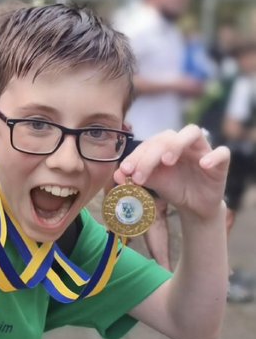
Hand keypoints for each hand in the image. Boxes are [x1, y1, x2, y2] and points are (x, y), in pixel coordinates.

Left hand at [115, 124, 229, 220]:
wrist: (194, 205)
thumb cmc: (173, 188)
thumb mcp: (154, 182)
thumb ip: (137, 176)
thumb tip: (117, 175)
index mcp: (166, 144)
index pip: (150, 142)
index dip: (136, 155)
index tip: (125, 171)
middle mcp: (183, 143)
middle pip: (167, 137)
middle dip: (150, 155)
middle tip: (139, 175)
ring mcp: (202, 149)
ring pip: (193, 132)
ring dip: (177, 144)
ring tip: (167, 161)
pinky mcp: (220, 162)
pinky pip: (222, 153)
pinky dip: (213, 156)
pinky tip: (203, 165)